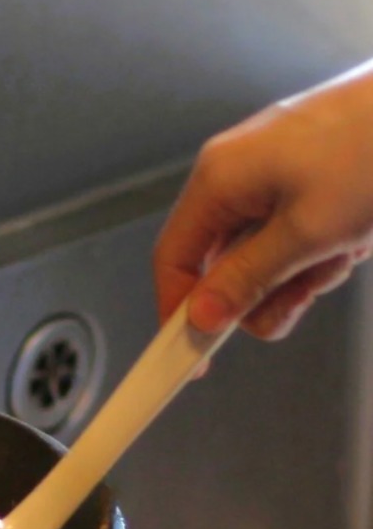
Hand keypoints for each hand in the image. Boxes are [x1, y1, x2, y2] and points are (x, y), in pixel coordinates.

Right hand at [154, 62, 372, 339]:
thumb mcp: (308, 233)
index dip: (178, 312)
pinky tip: (353, 237)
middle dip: (262, 290)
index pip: (174, 258)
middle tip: (303, 299)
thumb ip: (247, 280)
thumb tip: (200, 317)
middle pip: (221, 262)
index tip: (193, 357)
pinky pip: (291, 232)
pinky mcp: (306, 174)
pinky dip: (319, 248)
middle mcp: (236, 172)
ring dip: (301, 271)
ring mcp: (272, 172)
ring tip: (344, 253)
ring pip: (261, 253)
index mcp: (220, 178)